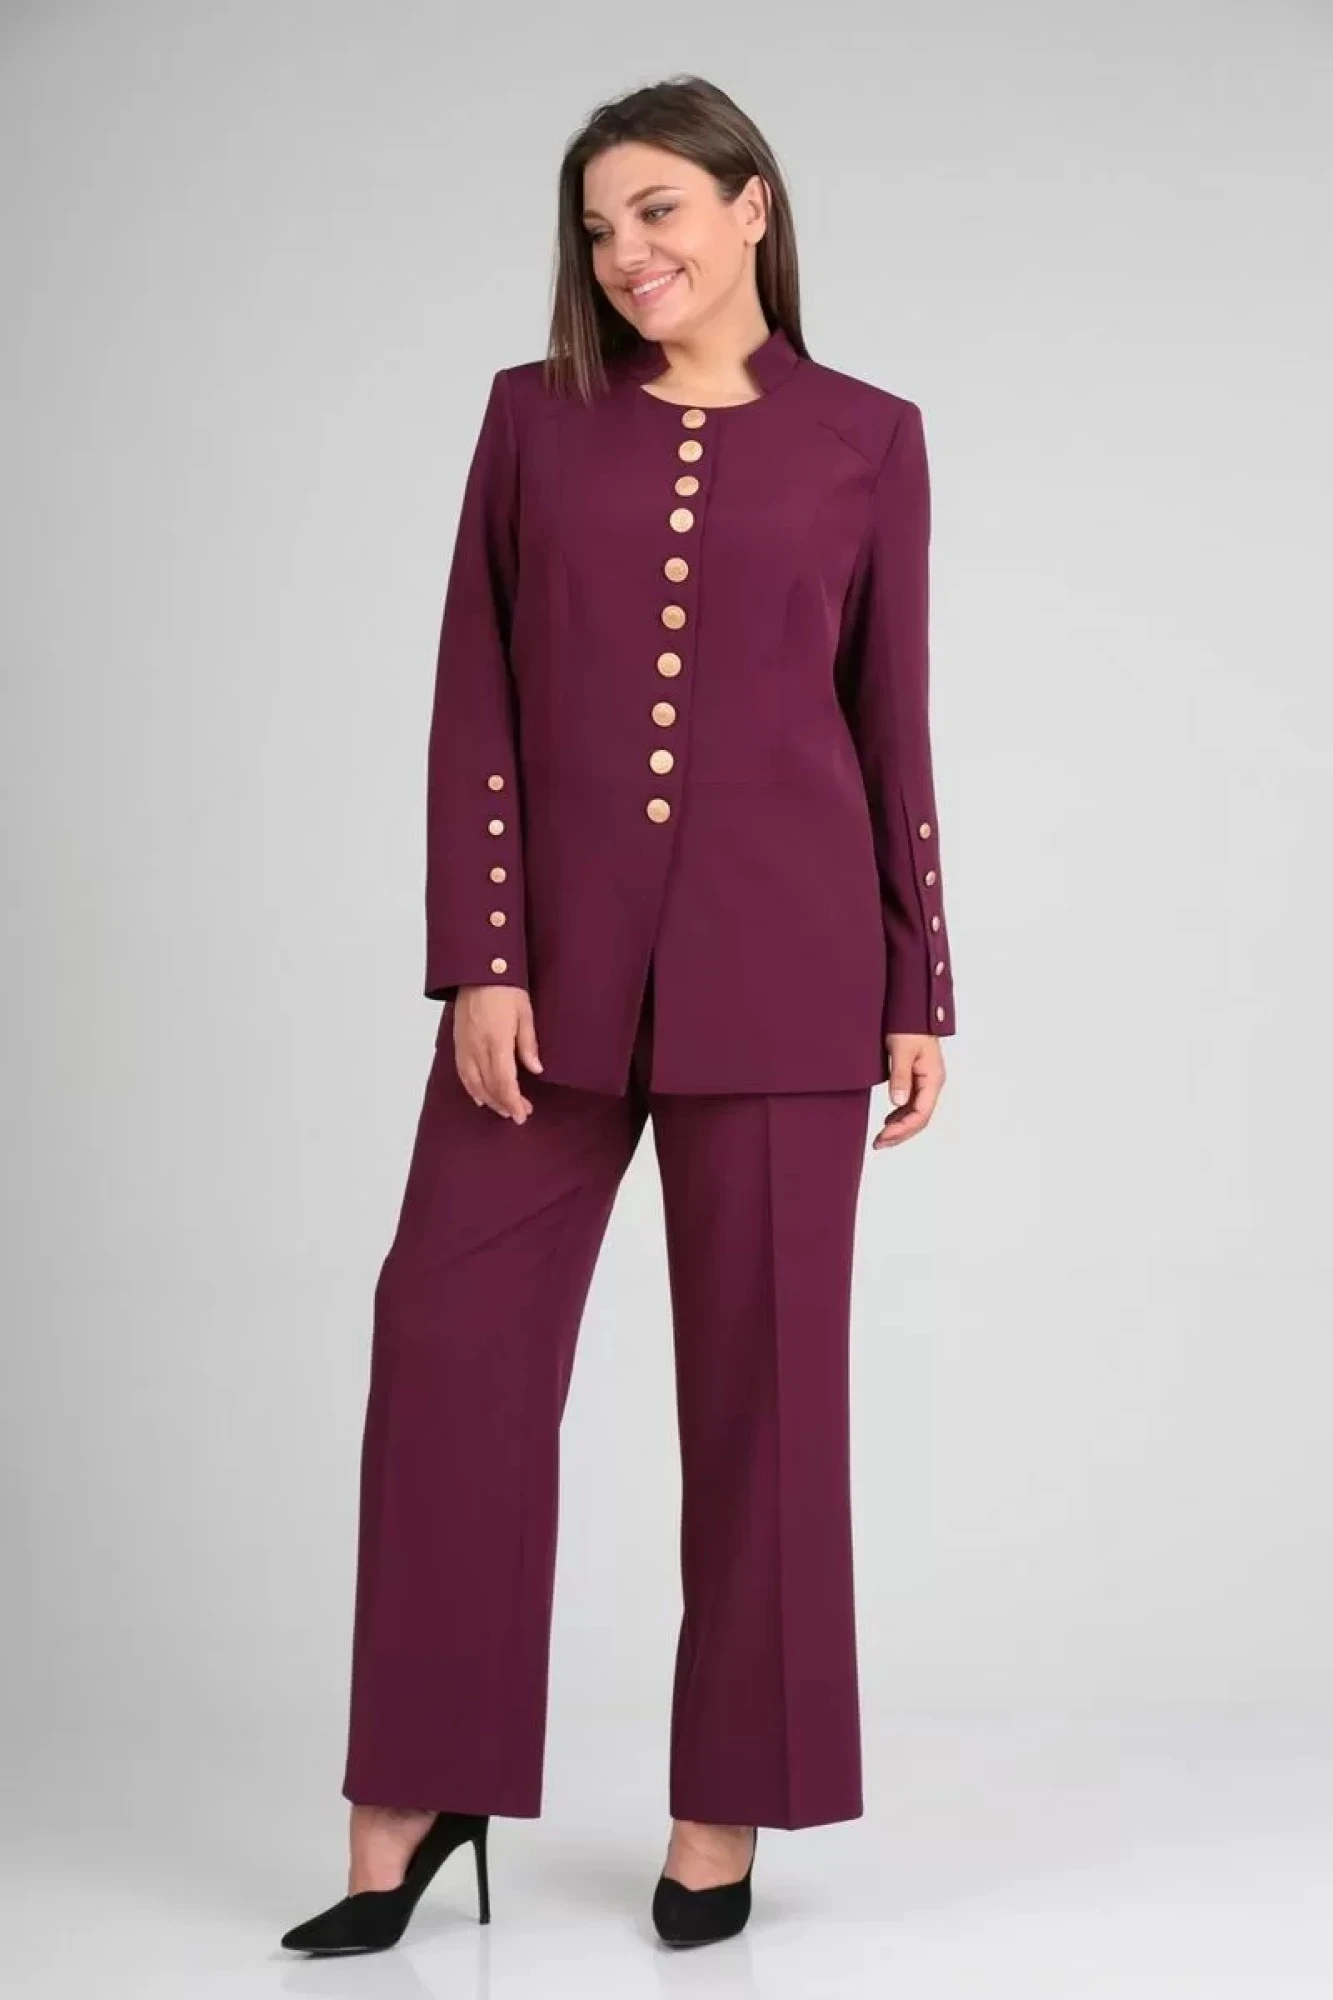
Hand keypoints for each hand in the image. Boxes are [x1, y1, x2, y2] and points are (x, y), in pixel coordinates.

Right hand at [452, 985, 542, 1121]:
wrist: (478, 969)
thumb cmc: (506, 987)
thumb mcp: (525, 1013)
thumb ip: (528, 1044)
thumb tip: (536, 1069)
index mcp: (497, 1041)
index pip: (504, 1082)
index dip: (513, 1102)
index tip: (523, 1114)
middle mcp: (478, 1047)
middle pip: (489, 1086)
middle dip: (504, 1104)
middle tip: (519, 1113)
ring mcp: (465, 1045)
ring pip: (474, 1083)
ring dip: (489, 1100)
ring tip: (503, 1109)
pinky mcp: (458, 1042)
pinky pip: (462, 1072)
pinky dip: (471, 1088)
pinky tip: (479, 1097)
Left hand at [872, 1033, 945, 1148]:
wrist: (913, 1006)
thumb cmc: (909, 1024)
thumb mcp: (901, 1049)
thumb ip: (900, 1076)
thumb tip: (897, 1102)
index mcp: (933, 1078)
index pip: (921, 1113)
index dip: (903, 1129)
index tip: (884, 1136)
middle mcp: (932, 1082)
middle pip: (920, 1118)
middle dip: (900, 1134)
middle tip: (879, 1144)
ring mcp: (926, 1080)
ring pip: (916, 1112)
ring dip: (900, 1127)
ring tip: (881, 1138)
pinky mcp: (918, 1076)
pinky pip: (912, 1103)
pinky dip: (901, 1115)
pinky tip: (889, 1121)